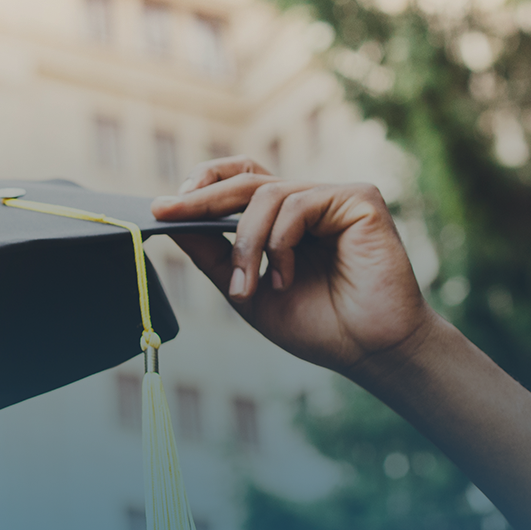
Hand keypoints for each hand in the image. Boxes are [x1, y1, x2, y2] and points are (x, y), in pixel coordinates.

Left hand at [150, 157, 439, 375]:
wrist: (366, 350)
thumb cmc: (314, 324)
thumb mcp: (243, 288)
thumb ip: (211, 253)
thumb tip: (168, 217)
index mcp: (282, 219)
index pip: (239, 179)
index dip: (203, 183)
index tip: (163, 207)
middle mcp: (308, 201)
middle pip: (244, 180)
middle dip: (200, 200)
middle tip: (167, 213)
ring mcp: (335, 197)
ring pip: (266, 194)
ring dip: (246, 243)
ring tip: (249, 288)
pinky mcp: (360, 199)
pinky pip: (299, 203)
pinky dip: (280, 242)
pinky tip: (286, 276)